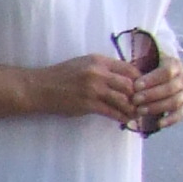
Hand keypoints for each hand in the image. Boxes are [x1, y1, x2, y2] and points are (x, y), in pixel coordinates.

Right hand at [29, 53, 144, 124]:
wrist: (39, 88)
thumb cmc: (60, 76)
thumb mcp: (83, 64)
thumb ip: (102, 68)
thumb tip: (123, 77)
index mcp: (98, 61)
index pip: (130, 68)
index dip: (140, 79)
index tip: (142, 88)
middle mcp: (98, 73)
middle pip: (130, 85)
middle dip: (139, 96)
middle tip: (143, 103)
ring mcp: (93, 89)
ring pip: (124, 100)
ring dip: (133, 109)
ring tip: (137, 114)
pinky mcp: (88, 104)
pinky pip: (112, 112)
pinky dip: (122, 117)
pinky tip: (125, 120)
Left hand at [133, 51, 182, 132]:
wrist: (158, 76)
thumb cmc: (146, 68)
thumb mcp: (144, 62)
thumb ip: (138, 69)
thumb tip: (126, 79)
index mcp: (174, 64)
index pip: (167, 72)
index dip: (152, 80)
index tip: (136, 86)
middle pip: (171, 87)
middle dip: (151, 95)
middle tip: (135, 100)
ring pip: (176, 101)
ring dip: (157, 107)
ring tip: (140, 111)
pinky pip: (180, 114)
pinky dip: (170, 120)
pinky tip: (158, 124)